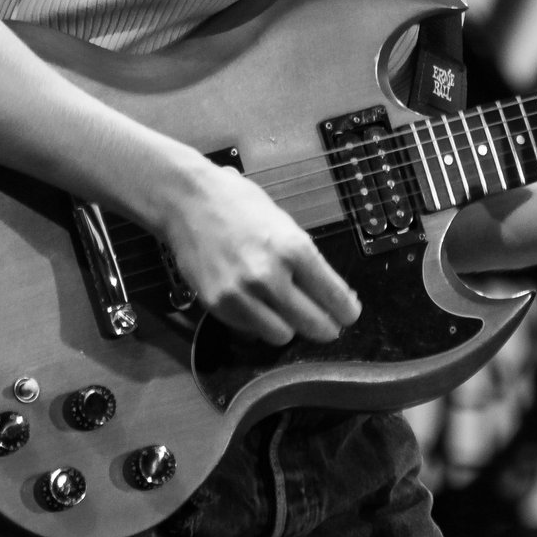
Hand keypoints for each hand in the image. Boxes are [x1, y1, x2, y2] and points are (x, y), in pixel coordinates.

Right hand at [161, 158, 361, 343]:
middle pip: (314, 325)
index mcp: (295, 248)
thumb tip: (333, 294)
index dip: (347, 311)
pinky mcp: (218, 305)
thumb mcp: (286, 225)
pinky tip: (259, 307)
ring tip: (286, 312)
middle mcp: (270, 275)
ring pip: (283, 336)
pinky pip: (251, 331)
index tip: (348, 314)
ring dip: (289, 327)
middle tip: (327, 325)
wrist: (188, 200)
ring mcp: (242, 293)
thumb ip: (307, 261)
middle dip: (326, 328)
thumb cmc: (241, 204)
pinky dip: (259, 325)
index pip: (335, 297)